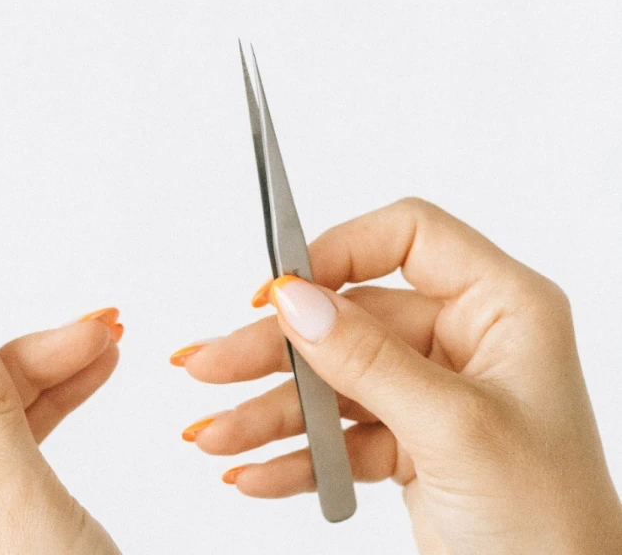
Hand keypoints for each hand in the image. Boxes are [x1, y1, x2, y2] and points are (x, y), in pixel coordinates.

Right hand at [173, 198, 621, 553]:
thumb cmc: (552, 524)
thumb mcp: (456, 429)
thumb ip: (370, 360)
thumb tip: (298, 301)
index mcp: (502, 309)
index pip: (408, 238)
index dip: (339, 252)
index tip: (279, 291)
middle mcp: (464, 340)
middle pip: (349, 317)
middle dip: (275, 351)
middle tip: (210, 366)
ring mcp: (431, 391)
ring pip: (332, 380)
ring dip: (269, 411)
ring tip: (216, 436)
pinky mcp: (407, 439)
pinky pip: (336, 433)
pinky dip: (293, 454)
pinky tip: (255, 470)